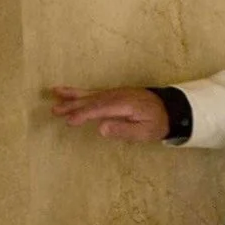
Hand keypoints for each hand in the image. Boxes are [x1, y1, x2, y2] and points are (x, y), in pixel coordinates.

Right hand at [50, 86, 168, 141]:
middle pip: (91, 100)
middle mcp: (117, 95)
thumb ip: (124, 130)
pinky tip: (68, 93)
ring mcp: (114, 93)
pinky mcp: (112, 94)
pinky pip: (93, 92)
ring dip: (72, 96)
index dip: (84, 115)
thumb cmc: (157, 123)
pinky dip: (79, 92)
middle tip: (55, 111)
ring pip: (90, 94)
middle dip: (73, 105)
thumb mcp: (145, 132)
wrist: (169, 108)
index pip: (100, 109)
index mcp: (125, 104)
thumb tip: (101, 128)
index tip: (69, 121)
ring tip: (54, 94)